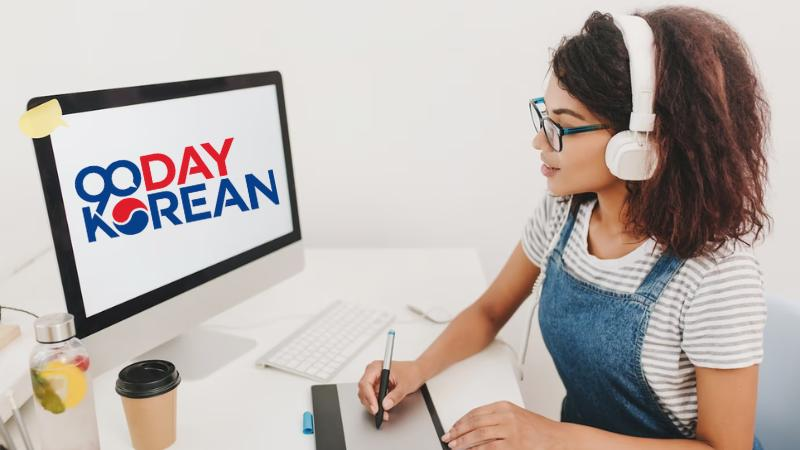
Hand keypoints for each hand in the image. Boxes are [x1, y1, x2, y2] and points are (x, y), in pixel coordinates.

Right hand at [357, 360, 424, 420]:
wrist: (418, 372)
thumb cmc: (412, 372)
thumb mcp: (405, 385)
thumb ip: (395, 395)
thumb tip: (385, 404)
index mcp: (377, 367)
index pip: (366, 383)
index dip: (369, 397)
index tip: (375, 408)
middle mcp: (373, 373)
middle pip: (363, 391)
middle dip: (370, 404)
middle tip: (379, 413)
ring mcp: (374, 380)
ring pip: (366, 396)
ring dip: (373, 406)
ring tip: (383, 413)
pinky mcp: (377, 387)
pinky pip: (372, 398)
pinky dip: (377, 405)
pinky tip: (383, 410)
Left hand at [441, 401, 561, 448]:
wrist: (557, 438)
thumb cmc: (537, 429)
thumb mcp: (515, 416)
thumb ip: (495, 419)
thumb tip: (471, 427)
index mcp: (504, 406)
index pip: (475, 412)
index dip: (460, 421)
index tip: (452, 428)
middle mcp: (506, 416)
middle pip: (474, 423)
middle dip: (458, 431)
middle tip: (448, 437)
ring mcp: (510, 431)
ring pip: (478, 435)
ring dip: (463, 442)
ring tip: (455, 446)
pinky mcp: (513, 445)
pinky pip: (488, 448)